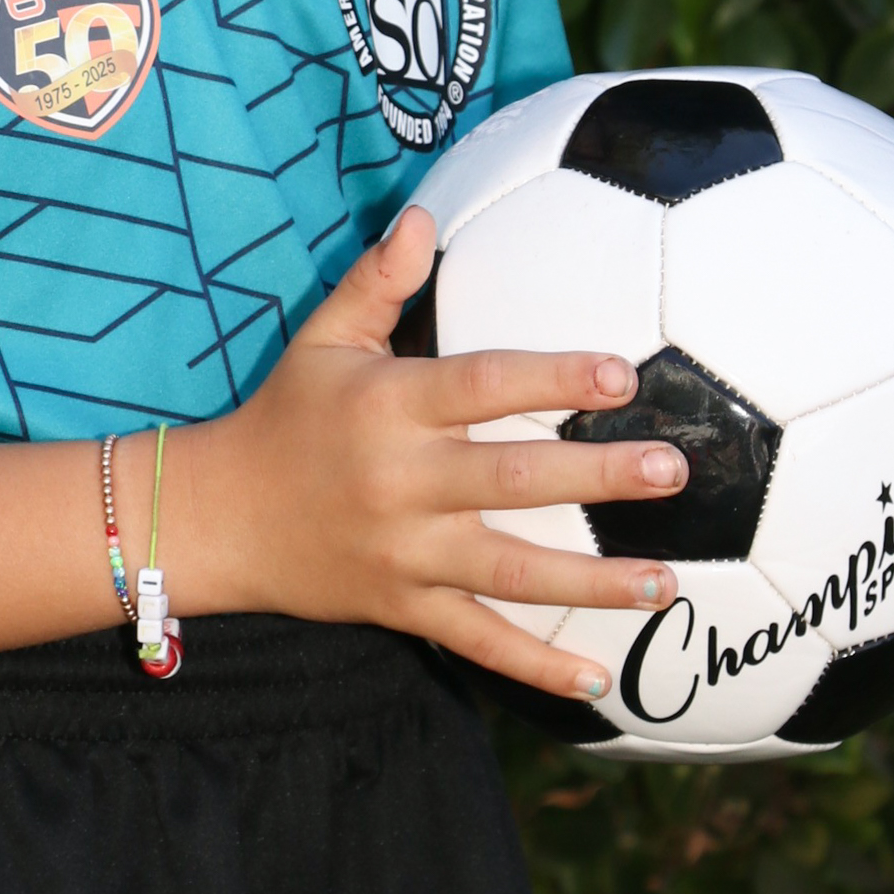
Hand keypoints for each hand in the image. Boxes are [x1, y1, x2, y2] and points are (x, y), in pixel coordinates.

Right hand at [190, 204, 687, 698]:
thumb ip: (378, 279)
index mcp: (390, 405)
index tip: (620, 374)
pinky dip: (537, 666)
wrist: (222, 517)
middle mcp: (402, 481)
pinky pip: (478, 641)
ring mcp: (406, 553)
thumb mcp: (324, 338)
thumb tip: (421, 215)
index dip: (552, 380)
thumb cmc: (287, 414)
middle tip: (671, 470)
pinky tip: (598, 678)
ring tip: (664, 579)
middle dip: (598, 476)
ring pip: (512, 572)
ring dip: (592, 581)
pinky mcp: (404, 606)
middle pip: (514, 479)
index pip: (483, 386)